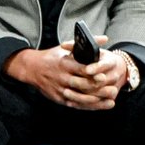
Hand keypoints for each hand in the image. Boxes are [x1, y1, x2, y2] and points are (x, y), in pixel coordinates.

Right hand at [4, 41, 124, 109]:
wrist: (32, 68)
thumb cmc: (52, 57)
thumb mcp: (67, 47)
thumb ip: (87, 44)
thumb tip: (105, 38)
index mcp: (65, 63)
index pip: (80, 69)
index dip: (92, 73)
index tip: (104, 76)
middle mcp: (62, 77)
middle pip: (82, 85)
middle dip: (98, 89)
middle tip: (112, 90)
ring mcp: (61, 89)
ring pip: (80, 97)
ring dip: (96, 100)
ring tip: (110, 100)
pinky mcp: (60, 98)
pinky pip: (76, 104)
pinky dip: (89, 106)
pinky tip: (100, 105)